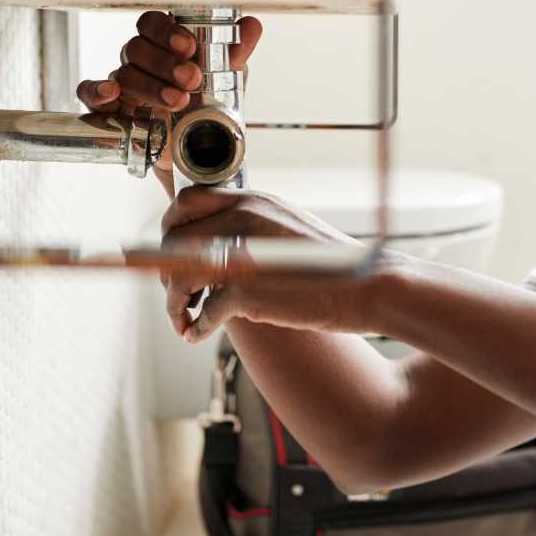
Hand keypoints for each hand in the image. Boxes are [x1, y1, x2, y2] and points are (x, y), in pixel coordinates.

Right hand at [77, 10, 263, 175]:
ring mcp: (123, 84)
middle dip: (165, 63)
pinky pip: (90, 93)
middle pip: (137, 48)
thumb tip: (251, 25)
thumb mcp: (227, 80)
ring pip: (124, 73)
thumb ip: (235, 54)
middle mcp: (140, 61)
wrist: (198, 153)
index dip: (167, 32)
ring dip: (151, 86)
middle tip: (191, 79)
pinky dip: (97, 90)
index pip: (153, 24)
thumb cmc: (206, 106)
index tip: (189, 47)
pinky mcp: (110, 111)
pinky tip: (112, 93)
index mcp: (164, 46)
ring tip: (178, 102)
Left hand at [160, 186, 374, 342]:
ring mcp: (242, 253)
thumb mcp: (288, 227)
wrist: (368, 285)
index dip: (170, 228)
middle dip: (167, 271)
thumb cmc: (333, 264)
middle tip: (179, 295)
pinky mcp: (246, 290)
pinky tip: (196, 335)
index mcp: (253, 200)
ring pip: (179, 274)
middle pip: (174, 239)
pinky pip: (203, 311)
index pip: (186, 202)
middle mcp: (243, 219)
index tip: (172, 252)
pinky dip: (194, 326)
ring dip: (174, 302)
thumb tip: (220, 242)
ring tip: (182, 319)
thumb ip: (254, 226)